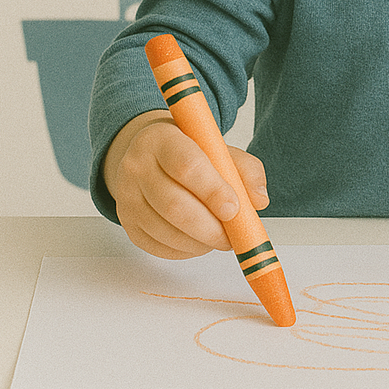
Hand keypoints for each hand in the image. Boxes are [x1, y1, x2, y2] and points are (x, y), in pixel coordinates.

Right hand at [103, 110, 270, 259]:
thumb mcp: (218, 148)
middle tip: (233, 236)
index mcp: (162, 139)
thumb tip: (260, 199)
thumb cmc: (189, 151)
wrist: (149, 154)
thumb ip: (245, 169)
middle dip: (210, 228)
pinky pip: (158, 247)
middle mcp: (138, 167)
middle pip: (173, 205)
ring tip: (220, 238)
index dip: (213, 190)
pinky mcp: (127, 224)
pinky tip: (200, 241)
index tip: (234, 209)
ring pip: (165, 230)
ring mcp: (127, 197)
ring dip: (200, 242)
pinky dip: (186, 250)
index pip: (186, 166)